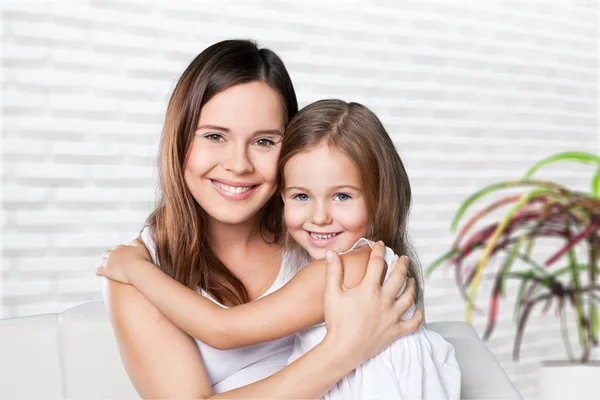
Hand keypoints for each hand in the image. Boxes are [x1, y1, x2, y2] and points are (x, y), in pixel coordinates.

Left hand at [95, 244, 149, 283]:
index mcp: (121, 248)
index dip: (119, 253)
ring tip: (107, 268)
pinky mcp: (105, 271)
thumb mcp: (142, 247)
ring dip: (104, 264)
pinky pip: (98, 271)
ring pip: (102, 261)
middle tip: (113, 262)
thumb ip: (136, 242)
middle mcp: (112, 253)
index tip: (123, 257)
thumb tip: (133, 240)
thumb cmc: (142, 260)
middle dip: (108, 257)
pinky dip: (99, 271)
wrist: (137, 270)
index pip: (117, 249)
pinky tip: (101, 274)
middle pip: (107, 253)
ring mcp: (108, 262)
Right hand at [322, 241, 422, 365]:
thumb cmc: (337, 322)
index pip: (377, 263)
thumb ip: (333, 271)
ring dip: (412, 286)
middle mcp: (384, 300)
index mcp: (369, 289)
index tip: (380, 245)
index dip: (379, 251)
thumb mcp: (332, 294)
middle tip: (404, 259)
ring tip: (411, 280)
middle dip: (402, 265)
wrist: (342, 350)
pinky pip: (413, 323)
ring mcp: (392, 316)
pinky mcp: (395, 331)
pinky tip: (418, 310)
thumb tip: (332, 253)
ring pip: (409, 297)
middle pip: (399, 277)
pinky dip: (418, 316)